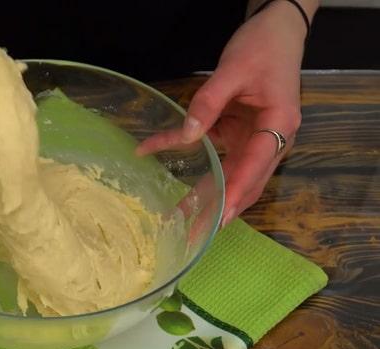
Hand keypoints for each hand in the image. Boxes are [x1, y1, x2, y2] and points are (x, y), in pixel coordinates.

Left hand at [137, 1, 311, 225]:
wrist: (277, 30)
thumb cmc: (262, 47)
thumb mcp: (232, 70)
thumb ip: (209, 102)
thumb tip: (188, 135)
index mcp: (279, 125)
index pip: (257, 165)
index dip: (237, 192)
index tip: (220, 217)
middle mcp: (271, 138)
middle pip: (246, 181)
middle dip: (221, 208)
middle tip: (195, 233)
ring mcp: (255, 138)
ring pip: (230, 174)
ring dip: (206, 193)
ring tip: (180, 217)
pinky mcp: (238, 132)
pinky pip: (213, 151)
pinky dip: (188, 155)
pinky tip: (155, 152)